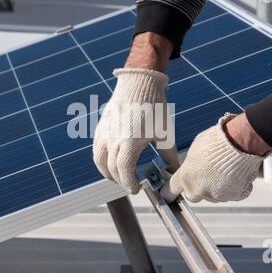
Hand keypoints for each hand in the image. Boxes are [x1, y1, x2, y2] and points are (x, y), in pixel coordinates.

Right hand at [93, 68, 178, 193]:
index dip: (129, 184)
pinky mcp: (100, 128)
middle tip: (132, 184)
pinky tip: (112, 161)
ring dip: (108, 173)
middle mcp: (113, 139)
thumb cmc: (154, 107)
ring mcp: (104, 133)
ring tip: (119, 176)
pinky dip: (102, 160)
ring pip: (100, 162)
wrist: (139, 83)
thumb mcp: (164, 133)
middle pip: (112, 170)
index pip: (124, 171)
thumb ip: (168, 154)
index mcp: (130, 141)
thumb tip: (175, 171)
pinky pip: (96, 150)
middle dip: (122, 181)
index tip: (137, 189)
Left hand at [161, 113, 271, 202]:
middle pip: (194, 195)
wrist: (239, 143)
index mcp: (185, 176)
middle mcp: (198, 190)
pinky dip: (234, 186)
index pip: (172, 189)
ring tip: (226, 168)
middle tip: (208, 174)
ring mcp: (216, 195)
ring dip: (218, 186)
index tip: (166, 196)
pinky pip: (232, 193)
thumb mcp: (195, 149)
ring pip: (214, 195)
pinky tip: (236, 172)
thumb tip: (192, 166)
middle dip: (199, 187)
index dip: (169, 192)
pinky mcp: (233, 196)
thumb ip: (191, 164)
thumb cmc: (216, 141)